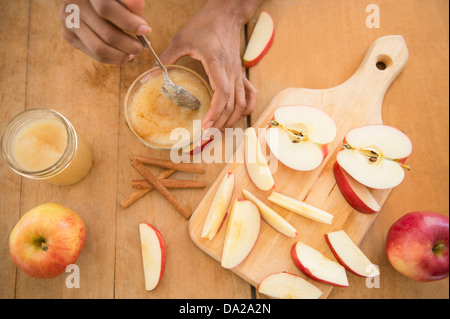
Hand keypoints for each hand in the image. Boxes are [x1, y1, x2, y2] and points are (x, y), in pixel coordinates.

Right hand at [60, 0, 149, 64]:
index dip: (128, 22)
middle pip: (106, 33)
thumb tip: (138, 10)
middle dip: (129, 44)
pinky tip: (124, 55)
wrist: (88, 0)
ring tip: (134, 52)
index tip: (146, 30)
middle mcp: (73, 5)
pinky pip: (94, 54)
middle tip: (141, 46)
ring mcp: (69, 22)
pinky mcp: (69, 36)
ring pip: (99, 48)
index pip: (106, 8)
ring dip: (122, 55)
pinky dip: (113, 58)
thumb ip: (129, 0)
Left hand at [158, 0, 259, 130]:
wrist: (226, 13)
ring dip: (231, 120)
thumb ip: (165, 60)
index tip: (205, 126)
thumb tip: (148, 78)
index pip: (223, 94)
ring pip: (242, 104)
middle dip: (220, 123)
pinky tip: (235, 117)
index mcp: (217, 63)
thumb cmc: (205, 24)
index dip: (215, 113)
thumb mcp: (181, 40)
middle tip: (205, 136)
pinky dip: (245, 109)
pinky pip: (249, 96)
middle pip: (232, 105)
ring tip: (217, 131)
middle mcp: (231, 71)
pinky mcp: (240, 74)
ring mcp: (238, 73)